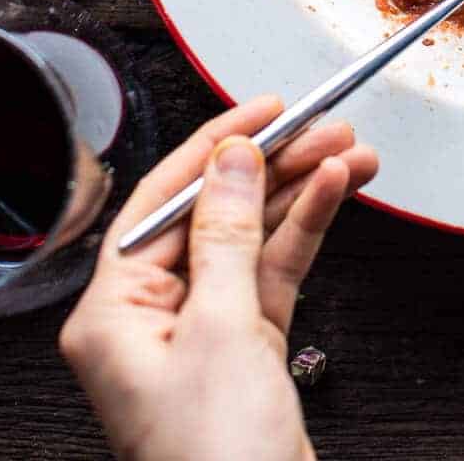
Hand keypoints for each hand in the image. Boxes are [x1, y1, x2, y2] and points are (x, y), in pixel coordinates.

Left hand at [60, 98, 378, 460]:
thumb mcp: (222, 333)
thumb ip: (229, 235)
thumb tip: (230, 160)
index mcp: (113, 315)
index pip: (164, 200)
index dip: (217, 145)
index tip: (265, 109)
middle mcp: (151, 322)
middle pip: (216, 214)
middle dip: (276, 166)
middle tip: (327, 127)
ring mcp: (201, 337)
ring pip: (255, 238)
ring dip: (303, 193)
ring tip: (349, 153)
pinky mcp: (245, 354)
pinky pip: (276, 273)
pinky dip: (307, 233)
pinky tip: (335, 196)